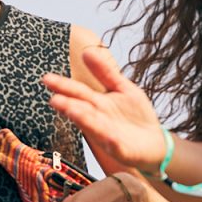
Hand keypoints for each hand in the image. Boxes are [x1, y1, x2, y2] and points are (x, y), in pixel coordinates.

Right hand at [42, 45, 167, 173]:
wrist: (155, 142)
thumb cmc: (136, 116)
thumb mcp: (122, 88)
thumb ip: (105, 72)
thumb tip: (87, 51)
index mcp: (97, 104)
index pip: (78, 93)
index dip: (63, 86)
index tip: (47, 78)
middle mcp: (98, 120)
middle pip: (81, 110)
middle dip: (68, 105)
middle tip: (54, 99)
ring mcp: (108, 136)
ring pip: (94, 128)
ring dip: (83, 120)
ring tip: (72, 111)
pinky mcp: (122, 150)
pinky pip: (116, 146)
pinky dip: (112, 142)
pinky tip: (110, 137)